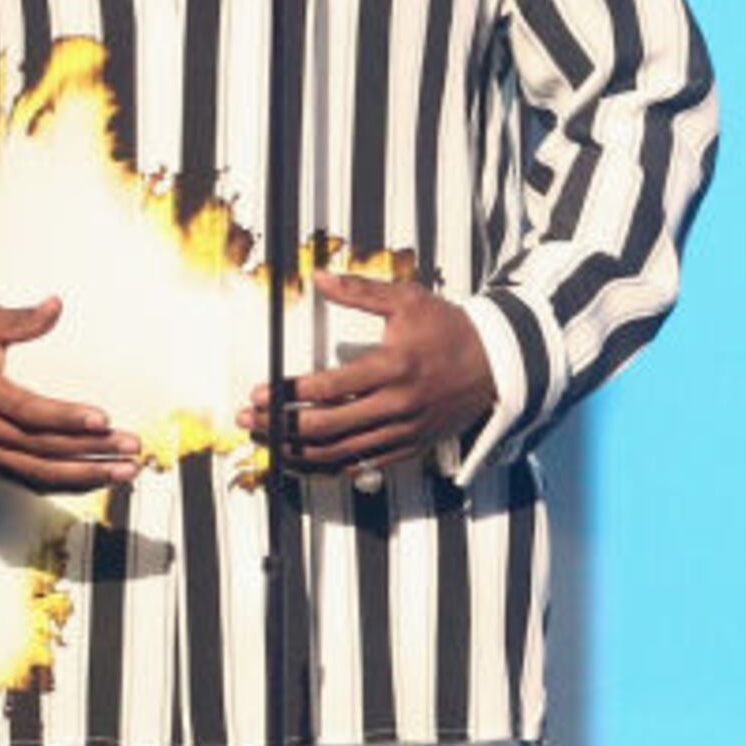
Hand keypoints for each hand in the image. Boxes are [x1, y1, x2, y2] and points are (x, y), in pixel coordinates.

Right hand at [0, 297, 143, 493]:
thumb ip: (21, 318)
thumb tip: (55, 306)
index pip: (27, 411)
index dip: (66, 418)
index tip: (103, 419)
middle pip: (42, 446)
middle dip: (91, 450)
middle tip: (131, 447)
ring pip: (38, 472)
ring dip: (85, 475)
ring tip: (125, 471)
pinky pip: (29, 480)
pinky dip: (64, 484)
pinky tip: (96, 480)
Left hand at [244, 275, 493, 479]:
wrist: (496, 363)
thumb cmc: (449, 328)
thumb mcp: (407, 299)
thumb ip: (359, 290)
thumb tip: (318, 277)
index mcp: (393, 366)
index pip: (327, 388)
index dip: (286, 392)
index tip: (259, 390)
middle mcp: (397, 404)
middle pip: (325, 426)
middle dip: (279, 425)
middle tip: (248, 419)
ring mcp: (404, 431)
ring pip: (340, 452)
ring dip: (297, 451)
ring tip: (268, 443)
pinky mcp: (410, 447)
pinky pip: (363, 465)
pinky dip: (329, 467)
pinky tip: (304, 460)